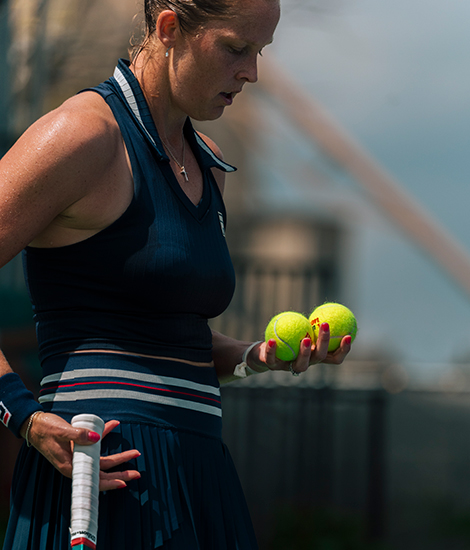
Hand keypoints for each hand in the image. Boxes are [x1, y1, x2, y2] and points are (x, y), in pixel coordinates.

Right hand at [21, 413, 140, 490]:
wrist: (34, 424)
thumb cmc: (46, 430)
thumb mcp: (62, 431)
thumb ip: (79, 435)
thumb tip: (97, 438)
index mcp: (69, 466)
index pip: (93, 479)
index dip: (109, 482)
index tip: (124, 483)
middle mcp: (75, 464)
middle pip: (101, 472)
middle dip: (120, 472)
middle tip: (137, 473)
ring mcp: (78, 456)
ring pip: (101, 461)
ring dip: (118, 456)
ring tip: (134, 453)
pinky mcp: (78, 447)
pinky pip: (95, 445)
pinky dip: (104, 435)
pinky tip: (114, 425)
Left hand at [256, 322, 351, 374]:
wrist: (262, 351)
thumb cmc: (286, 338)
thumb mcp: (300, 329)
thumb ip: (312, 323)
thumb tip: (328, 306)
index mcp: (314, 357)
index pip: (335, 358)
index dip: (344, 349)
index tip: (348, 334)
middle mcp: (306, 364)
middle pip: (320, 357)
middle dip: (325, 342)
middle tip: (326, 325)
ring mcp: (289, 367)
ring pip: (301, 364)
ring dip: (305, 352)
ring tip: (305, 340)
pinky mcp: (273, 366)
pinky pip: (272, 358)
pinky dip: (272, 350)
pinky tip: (272, 340)